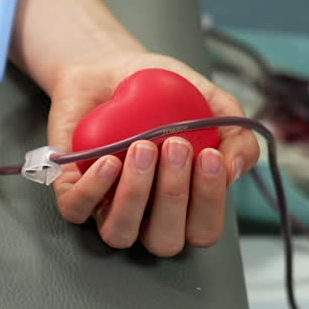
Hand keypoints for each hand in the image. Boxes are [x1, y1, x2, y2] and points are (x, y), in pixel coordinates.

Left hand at [46, 52, 259, 255]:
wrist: (113, 67)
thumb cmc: (164, 92)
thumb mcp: (213, 104)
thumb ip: (237, 136)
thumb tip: (232, 172)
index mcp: (185, 204)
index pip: (202, 231)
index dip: (209, 203)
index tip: (210, 155)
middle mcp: (147, 215)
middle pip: (164, 242)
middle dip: (173, 195)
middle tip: (175, 145)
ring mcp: (107, 207)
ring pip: (119, 234)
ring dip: (134, 195)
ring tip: (142, 147)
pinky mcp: (72, 190)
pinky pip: (77, 210)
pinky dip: (94, 189)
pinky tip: (109, 160)